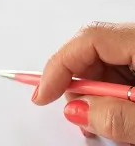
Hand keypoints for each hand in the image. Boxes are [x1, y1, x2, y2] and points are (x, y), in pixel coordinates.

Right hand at [33, 22, 134, 143]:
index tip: (43, 93)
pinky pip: (116, 70)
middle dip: (77, 84)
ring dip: (94, 93)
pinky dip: (109, 94)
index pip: (88, 39)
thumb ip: (117, 116)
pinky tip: (116, 115)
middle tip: (76, 115)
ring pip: (102, 63)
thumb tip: (75, 110)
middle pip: (91, 51)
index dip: (59, 65)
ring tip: (100, 122)